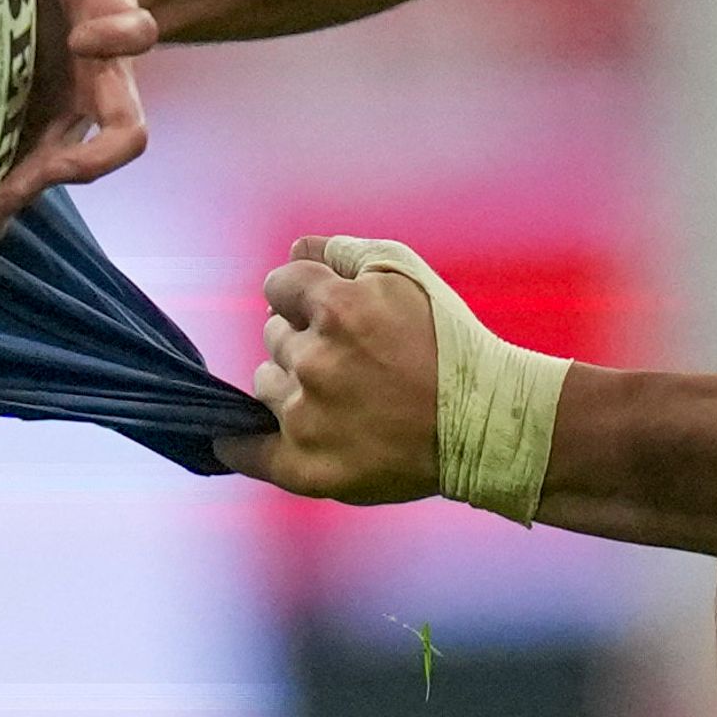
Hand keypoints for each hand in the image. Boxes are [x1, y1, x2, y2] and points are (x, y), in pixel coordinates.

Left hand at [0, 0, 159, 242]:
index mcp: (110, 15)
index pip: (134, 32)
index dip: (119, 34)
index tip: (90, 35)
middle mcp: (104, 75)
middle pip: (123, 132)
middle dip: (84, 157)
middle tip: (40, 177)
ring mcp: (75, 106)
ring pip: (69, 163)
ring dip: (28, 191)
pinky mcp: (42, 124)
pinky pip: (28, 172)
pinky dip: (2, 202)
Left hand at [211, 237, 442, 501]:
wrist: (487, 424)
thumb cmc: (450, 343)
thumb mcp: (406, 273)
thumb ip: (343, 251)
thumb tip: (295, 248)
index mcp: (339, 310)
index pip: (278, 286)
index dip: (300, 294)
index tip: (322, 310)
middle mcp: (316, 363)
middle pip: (272, 335)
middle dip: (302, 338)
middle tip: (349, 358)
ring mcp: (309, 419)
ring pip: (265, 383)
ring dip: (288, 382)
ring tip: (339, 394)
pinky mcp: (308, 467)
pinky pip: (249, 450)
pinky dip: (239, 441)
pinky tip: (230, 434)